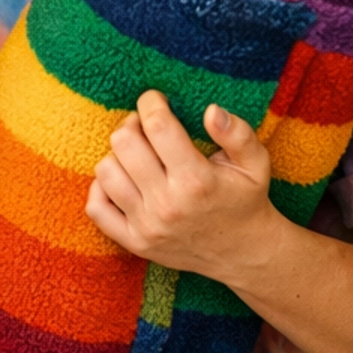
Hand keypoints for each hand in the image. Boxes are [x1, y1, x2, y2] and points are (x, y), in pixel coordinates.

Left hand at [86, 92, 277, 281]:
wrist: (243, 253)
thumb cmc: (246, 200)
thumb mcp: (255, 163)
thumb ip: (237, 133)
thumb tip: (211, 110)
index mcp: (197, 180)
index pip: (158, 126)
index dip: (151, 102)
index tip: (156, 99)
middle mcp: (168, 204)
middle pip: (124, 144)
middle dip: (132, 124)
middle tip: (145, 126)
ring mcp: (147, 226)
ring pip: (106, 171)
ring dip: (118, 155)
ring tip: (136, 154)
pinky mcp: (135, 243)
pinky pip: (96, 208)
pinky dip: (101, 187)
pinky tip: (122, 179)